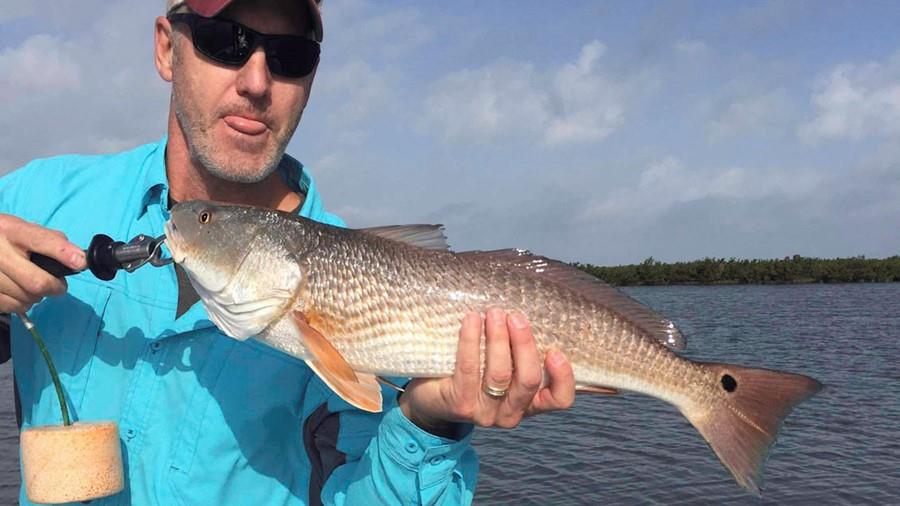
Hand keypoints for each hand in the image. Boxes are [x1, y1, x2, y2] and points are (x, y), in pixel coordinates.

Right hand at [0, 214, 85, 312]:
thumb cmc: (4, 237)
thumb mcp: (22, 228)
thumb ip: (49, 239)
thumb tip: (76, 257)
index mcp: (11, 230)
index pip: (41, 241)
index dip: (64, 253)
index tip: (81, 263)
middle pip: (37, 282)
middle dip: (55, 287)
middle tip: (58, 285)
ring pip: (27, 297)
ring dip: (38, 296)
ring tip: (33, 285)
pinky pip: (13, 306)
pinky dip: (23, 303)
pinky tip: (19, 292)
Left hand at [398, 308, 575, 436]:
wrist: (429, 399)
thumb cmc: (472, 374)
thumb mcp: (501, 366)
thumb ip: (517, 351)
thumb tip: (527, 309)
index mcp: (528, 403)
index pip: (559, 399)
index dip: (564, 377)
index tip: (556, 349)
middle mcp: (510, 414)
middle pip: (528, 380)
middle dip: (524, 344)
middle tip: (515, 316)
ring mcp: (485, 413)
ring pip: (500, 374)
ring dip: (498, 339)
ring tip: (494, 312)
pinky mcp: (460, 405)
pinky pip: (469, 368)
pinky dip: (471, 340)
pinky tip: (471, 319)